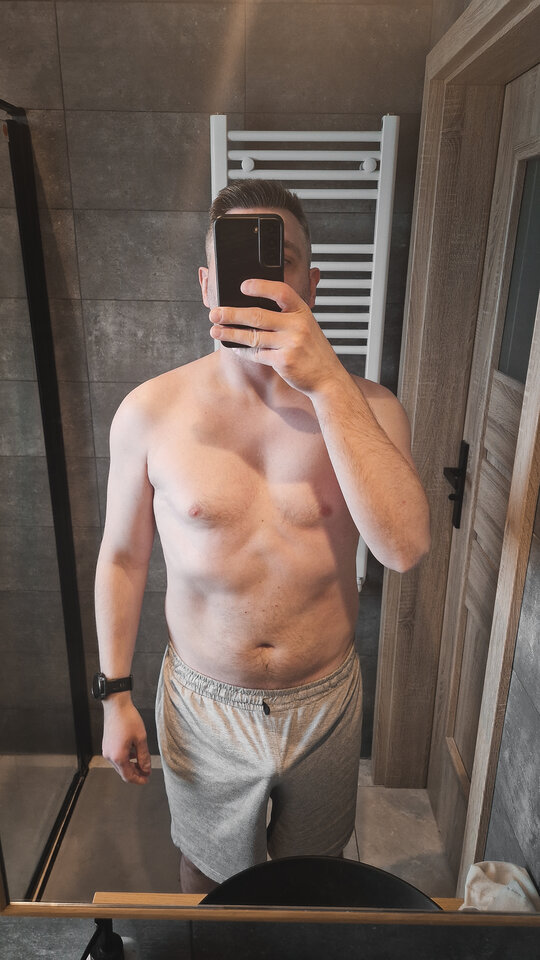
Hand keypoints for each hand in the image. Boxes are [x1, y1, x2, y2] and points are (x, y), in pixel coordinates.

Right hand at [102, 698, 150, 784]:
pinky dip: (126, 758)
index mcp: (118, 757)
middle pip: (123, 772)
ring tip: (142, 762)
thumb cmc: (128, 719)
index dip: (138, 779)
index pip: (128, 776)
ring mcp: (107, 750)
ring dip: (131, 766)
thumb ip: (144, 756)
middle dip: (135, 773)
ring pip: (120, 765)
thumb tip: (146, 769)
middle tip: (147, 772)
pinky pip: (116, 757)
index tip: (147, 779)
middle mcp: (110, 756)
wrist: (116, 705)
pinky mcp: (106, 744)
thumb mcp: (141, 738)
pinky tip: (134, 753)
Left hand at [209, 278, 343, 395]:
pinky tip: (233, 346)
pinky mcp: (284, 361)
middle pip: (258, 315)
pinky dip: (242, 350)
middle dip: (232, 313)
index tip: (243, 286)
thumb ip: (285, 316)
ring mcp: (291, 343)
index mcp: (302, 311)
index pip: (280, 291)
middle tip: (215, 312)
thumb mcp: (305, 326)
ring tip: (215, 330)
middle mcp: (298, 325)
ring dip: (230, 333)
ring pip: (252, 335)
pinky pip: (256, 353)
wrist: (327, 377)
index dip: (261, 286)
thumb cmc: (312, 351)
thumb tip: (251, 310)